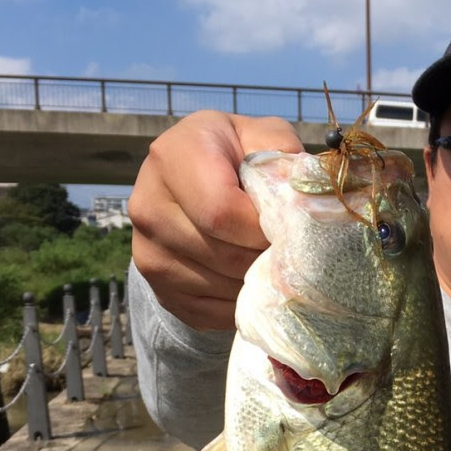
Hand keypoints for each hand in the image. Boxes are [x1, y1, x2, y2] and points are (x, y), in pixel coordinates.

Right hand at [128, 111, 302, 329]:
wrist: (191, 184)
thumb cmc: (236, 158)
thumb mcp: (262, 138)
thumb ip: (284, 157)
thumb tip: (302, 202)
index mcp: (173, 157)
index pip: (221, 211)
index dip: (264, 229)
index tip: (287, 227)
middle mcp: (148, 205)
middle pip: (224, 255)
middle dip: (266, 258)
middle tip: (288, 250)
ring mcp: (147, 252)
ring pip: (221, 287)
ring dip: (257, 283)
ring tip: (269, 260)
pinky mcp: (157, 289)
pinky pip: (211, 313)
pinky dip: (241, 303)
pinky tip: (250, 279)